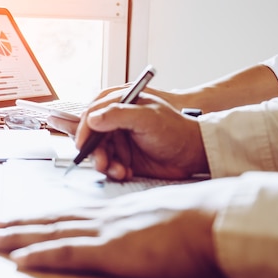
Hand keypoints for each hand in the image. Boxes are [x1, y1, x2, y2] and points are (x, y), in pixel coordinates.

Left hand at [0, 179, 232, 277]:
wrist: (214, 218)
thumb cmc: (198, 220)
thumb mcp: (165, 218)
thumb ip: (147, 224)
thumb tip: (142, 232)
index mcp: (118, 211)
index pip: (73, 213)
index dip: (46, 216)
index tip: (27, 217)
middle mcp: (105, 217)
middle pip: (55, 220)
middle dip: (23, 224)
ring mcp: (106, 233)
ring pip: (53, 233)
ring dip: (21, 237)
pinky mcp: (112, 251)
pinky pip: (69, 254)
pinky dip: (42, 255)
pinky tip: (21, 259)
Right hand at [75, 92, 207, 180]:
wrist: (193, 154)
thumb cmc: (175, 131)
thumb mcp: (147, 118)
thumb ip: (119, 115)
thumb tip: (92, 119)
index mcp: (122, 104)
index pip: (93, 113)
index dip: (85, 128)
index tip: (83, 144)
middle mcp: (118, 121)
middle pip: (93, 135)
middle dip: (95, 151)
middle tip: (101, 163)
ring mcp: (121, 140)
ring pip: (100, 152)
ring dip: (105, 163)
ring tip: (119, 172)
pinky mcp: (125, 157)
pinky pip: (110, 165)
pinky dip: (114, 171)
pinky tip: (126, 173)